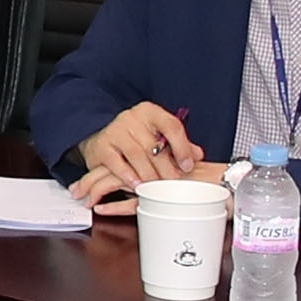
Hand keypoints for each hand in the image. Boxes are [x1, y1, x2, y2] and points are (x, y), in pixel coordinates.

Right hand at [69, 104, 223, 214]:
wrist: (105, 139)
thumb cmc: (138, 139)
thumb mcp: (160, 137)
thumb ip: (180, 145)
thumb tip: (197, 155)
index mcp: (151, 112)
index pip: (171, 126)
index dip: (182, 147)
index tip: (188, 166)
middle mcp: (132, 117)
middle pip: (154, 145)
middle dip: (166, 168)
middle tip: (174, 184)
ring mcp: (115, 130)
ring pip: (137, 155)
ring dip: (149, 175)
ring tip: (157, 188)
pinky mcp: (102, 145)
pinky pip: (117, 163)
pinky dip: (128, 176)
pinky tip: (137, 184)